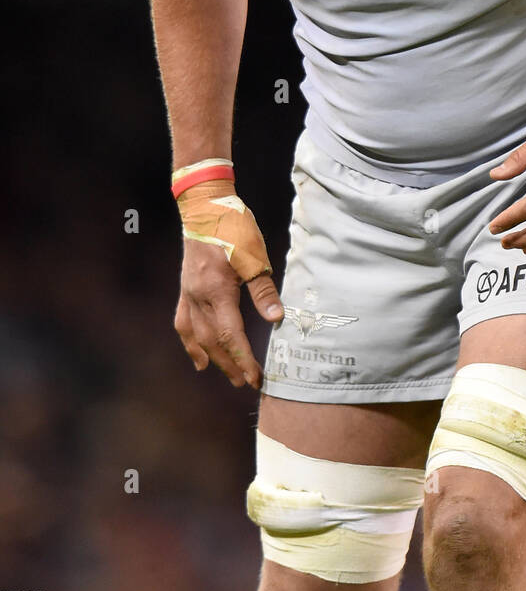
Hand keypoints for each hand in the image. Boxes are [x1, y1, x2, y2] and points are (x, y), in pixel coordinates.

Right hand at [173, 182, 283, 388]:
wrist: (204, 208)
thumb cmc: (233, 228)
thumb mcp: (254, 257)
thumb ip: (264, 290)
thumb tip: (276, 319)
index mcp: (217, 291)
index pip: (231, 335)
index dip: (243, 358)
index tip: (256, 377)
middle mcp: (198, 297)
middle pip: (213, 341)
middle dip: (231, 364)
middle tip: (247, 383)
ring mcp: (188, 294)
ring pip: (198, 336)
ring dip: (213, 358)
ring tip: (229, 375)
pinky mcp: (186, 289)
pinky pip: (184, 323)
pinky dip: (191, 343)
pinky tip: (199, 358)